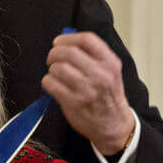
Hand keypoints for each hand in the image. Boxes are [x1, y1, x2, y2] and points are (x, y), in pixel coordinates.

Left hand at [41, 31, 135, 153]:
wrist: (114, 124)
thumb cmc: (108, 96)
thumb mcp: (110, 71)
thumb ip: (94, 55)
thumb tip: (67, 40)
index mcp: (110, 63)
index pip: (87, 40)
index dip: (68, 38)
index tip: (59, 42)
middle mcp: (100, 75)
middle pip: (68, 52)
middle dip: (54, 53)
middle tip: (52, 58)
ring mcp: (86, 90)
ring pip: (57, 67)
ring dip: (51, 69)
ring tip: (56, 74)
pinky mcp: (73, 102)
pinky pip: (50, 84)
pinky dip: (48, 82)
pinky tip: (54, 85)